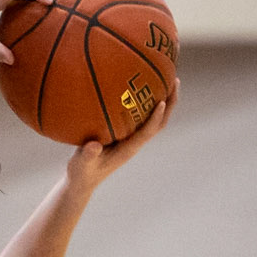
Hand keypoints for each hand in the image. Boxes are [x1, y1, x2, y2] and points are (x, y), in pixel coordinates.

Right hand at [66, 78, 179, 192]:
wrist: (82, 179)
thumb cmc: (82, 172)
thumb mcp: (82, 164)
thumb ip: (88, 155)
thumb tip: (93, 146)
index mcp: (128, 149)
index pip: (148, 132)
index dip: (156, 118)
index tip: (162, 102)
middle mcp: (135, 142)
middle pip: (159, 122)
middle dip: (170, 102)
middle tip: (175, 80)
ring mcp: (132, 137)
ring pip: (154, 118)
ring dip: (165, 99)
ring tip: (168, 77)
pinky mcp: (126, 133)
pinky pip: (142, 115)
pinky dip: (148, 101)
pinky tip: (144, 84)